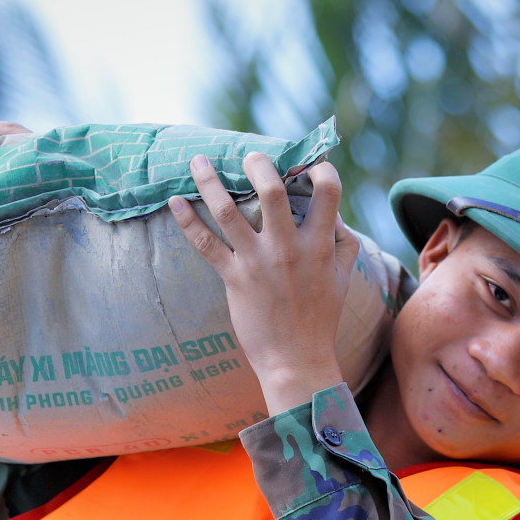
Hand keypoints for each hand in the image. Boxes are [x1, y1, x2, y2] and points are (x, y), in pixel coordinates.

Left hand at [168, 152, 352, 415]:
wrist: (297, 361)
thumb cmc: (321, 320)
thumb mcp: (343, 280)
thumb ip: (344, 245)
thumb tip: (337, 219)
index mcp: (320, 245)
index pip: (327, 191)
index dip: (321, 170)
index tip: (310, 165)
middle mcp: (288, 248)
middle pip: (270, 190)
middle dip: (258, 164)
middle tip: (250, 158)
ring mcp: (258, 262)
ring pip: (228, 210)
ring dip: (209, 181)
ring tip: (198, 161)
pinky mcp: (234, 278)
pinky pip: (205, 244)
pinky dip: (187, 221)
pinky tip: (175, 201)